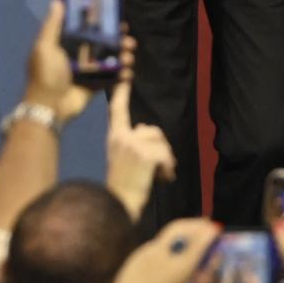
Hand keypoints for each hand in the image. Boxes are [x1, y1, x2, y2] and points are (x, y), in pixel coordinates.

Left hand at [25, 0, 135, 124]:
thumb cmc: (46, 74)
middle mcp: (77, 54)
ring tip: (130, 57)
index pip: (86, 27)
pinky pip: (110, 77)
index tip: (116, 18)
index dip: (101, 22)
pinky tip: (129, 73)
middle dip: (117, 40)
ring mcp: (87, 70)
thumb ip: (52, 25)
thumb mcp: (45, 47)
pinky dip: (121, 74)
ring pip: (109, 59)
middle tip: (129, 40)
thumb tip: (58, 0)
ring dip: (122, 56)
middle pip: (101, 42)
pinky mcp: (94, 85)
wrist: (50, 107)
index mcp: (65, 43)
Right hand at [105, 81, 175, 220]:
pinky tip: (163, 179)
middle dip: (161, 149)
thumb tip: (147, 129)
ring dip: (166, 162)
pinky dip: (168, 169)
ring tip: (157, 176)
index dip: (122, 93)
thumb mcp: (122, 158)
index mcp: (114, 137)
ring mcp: (132, 145)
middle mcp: (121, 137)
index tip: (125, 76)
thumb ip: (132, 142)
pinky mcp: (144, 155)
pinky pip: (166, 156)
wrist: (118, 206)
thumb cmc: (122, 186)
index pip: (118, 110)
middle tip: (156, 169)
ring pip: (162, 145)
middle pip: (154, 131)